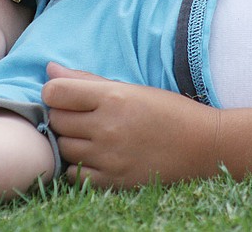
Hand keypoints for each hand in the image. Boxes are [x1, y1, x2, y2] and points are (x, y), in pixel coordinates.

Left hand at [43, 63, 219, 187]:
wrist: (202, 145)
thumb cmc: (166, 110)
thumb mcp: (130, 87)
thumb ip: (86, 80)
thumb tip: (49, 70)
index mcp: (113, 97)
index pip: (55, 93)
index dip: (54, 93)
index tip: (64, 96)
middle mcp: (108, 127)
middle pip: (57, 120)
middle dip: (62, 116)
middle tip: (80, 116)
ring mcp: (110, 156)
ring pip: (63, 148)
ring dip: (69, 141)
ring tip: (89, 135)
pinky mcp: (115, 181)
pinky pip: (74, 176)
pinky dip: (77, 167)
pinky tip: (92, 157)